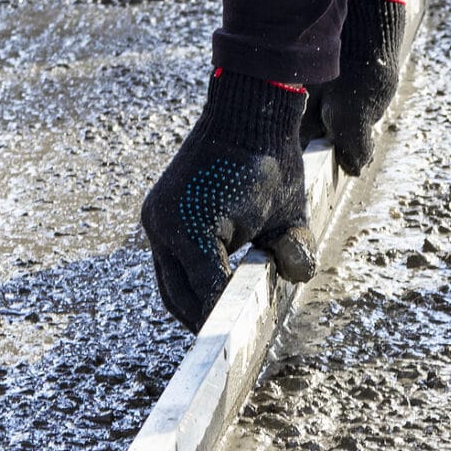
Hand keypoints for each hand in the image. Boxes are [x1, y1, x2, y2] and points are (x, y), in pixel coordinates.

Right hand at [140, 72, 318, 328]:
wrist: (245, 109)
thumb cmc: (272, 159)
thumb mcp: (290, 213)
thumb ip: (292, 249)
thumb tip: (294, 277)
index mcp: (195, 228)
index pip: (207, 292)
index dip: (222, 320)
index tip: (238, 340)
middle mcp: (165, 225)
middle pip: (178, 296)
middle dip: (202, 320)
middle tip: (226, 341)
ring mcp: (156, 217)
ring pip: (167, 282)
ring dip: (190, 303)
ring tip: (216, 322)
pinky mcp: (157, 211)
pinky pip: (168, 260)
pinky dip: (186, 278)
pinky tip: (208, 289)